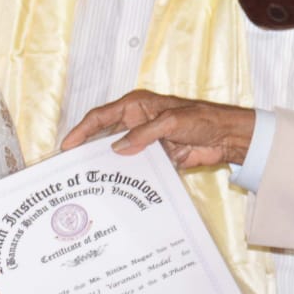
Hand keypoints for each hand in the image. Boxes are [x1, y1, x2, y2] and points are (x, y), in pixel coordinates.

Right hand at [60, 89, 256, 169]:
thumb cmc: (202, 119)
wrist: (226, 136)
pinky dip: (128, 176)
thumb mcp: (171, 122)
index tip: (67, 146)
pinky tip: (117, 189)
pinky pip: (136, 167)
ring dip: (108, 166)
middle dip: (89, 150)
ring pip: (119, 154)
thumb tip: (117, 148)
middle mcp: (137, 121)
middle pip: (105, 136)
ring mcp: (146, 140)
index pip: (101, 116)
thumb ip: (144, 135)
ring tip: (90, 183)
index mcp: (137, 105)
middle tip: (71, 168)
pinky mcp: (157, 156)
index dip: (82, 130)